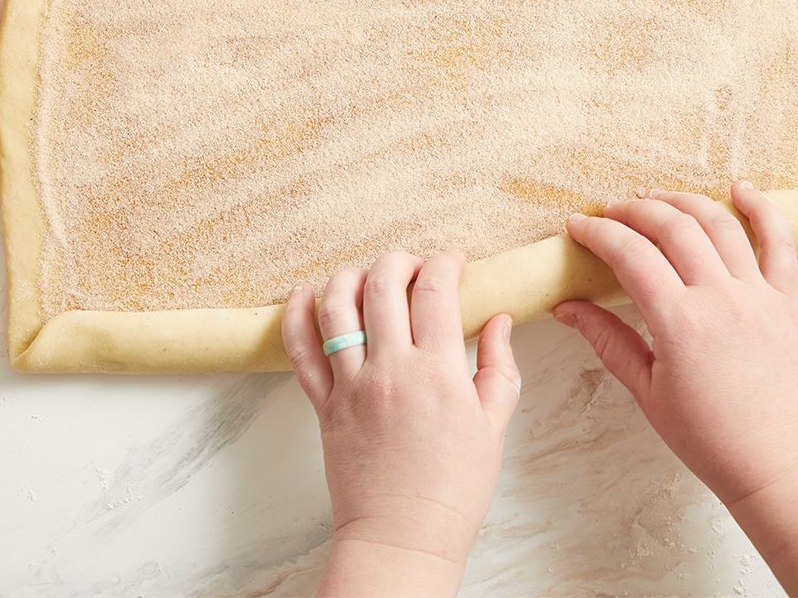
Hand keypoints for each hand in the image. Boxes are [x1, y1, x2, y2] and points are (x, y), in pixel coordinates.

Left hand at [282, 251, 520, 596]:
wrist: (402, 537)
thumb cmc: (453, 489)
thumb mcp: (493, 426)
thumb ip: (499, 366)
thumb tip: (501, 320)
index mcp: (437, 373)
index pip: (435, 291)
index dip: (445, 263)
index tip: (454, 263)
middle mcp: (390, 370)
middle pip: (384, 284)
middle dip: (400, 260)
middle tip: (414, 265)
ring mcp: (351, 385)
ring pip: (336, 306)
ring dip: (351, 275)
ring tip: (367, 274)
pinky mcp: (323, 405)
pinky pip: (300, 350)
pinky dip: (296, 314)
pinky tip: (303, 291)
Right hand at [555, 181, 797, 504]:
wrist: (774, 462)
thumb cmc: (706, 436)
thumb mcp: (645, 391)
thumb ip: (607, 340)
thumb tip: (566, 308)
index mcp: (680, 323)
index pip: (630, 256)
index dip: (598, 234)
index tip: (576, 226)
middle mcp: (720, 299)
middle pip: (672, 228)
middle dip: (633, 210)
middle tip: (608, 212)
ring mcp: (757, 296)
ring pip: (719, 225)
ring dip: (681, 202)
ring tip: (654, 199)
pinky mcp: (784, 302)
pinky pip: (778, 244)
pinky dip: (762, 209)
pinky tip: (740, 188)